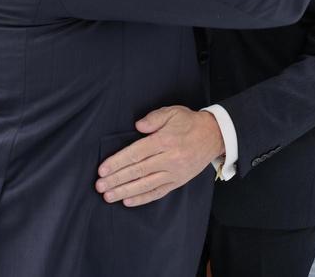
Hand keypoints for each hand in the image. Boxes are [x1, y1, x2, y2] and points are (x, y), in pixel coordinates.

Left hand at [95, 106, 223, 207]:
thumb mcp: (172, 112)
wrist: (214, 136)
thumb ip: (153, 118)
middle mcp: (169, 158)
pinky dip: (142, 198)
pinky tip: (127, 201)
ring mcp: (174, 172)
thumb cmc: (189, 123)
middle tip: (100, 186)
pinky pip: (158, 192)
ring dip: (125, 191)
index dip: (118, 162)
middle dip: (117, 179)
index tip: (103, 170)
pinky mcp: (178, 181)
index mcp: (165, 141)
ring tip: (108, 196)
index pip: (136, 153)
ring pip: (146, 184)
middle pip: (138, 171)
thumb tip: (137, 126)